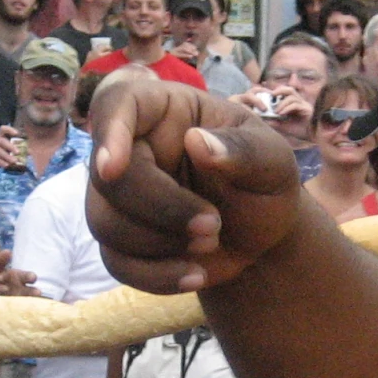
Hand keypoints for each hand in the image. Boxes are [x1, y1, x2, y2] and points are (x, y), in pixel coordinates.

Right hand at [88, 72, 306, 293]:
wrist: (261, 233)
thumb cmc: (264, 182)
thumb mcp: (273, 162)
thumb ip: (245, 151)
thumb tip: (198, 142)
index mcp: (164, 111)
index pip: (116, 103)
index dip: (108, 132)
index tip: (113, 166)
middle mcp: (133, 149)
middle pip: (107, 178)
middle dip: (159, 209)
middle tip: (212, 226)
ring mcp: (120, 197)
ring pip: (104, 223)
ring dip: (159, 243)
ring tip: (211, 244)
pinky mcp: (122, 241)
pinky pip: (116, 262)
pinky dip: (156, 275)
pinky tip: (195, 274)